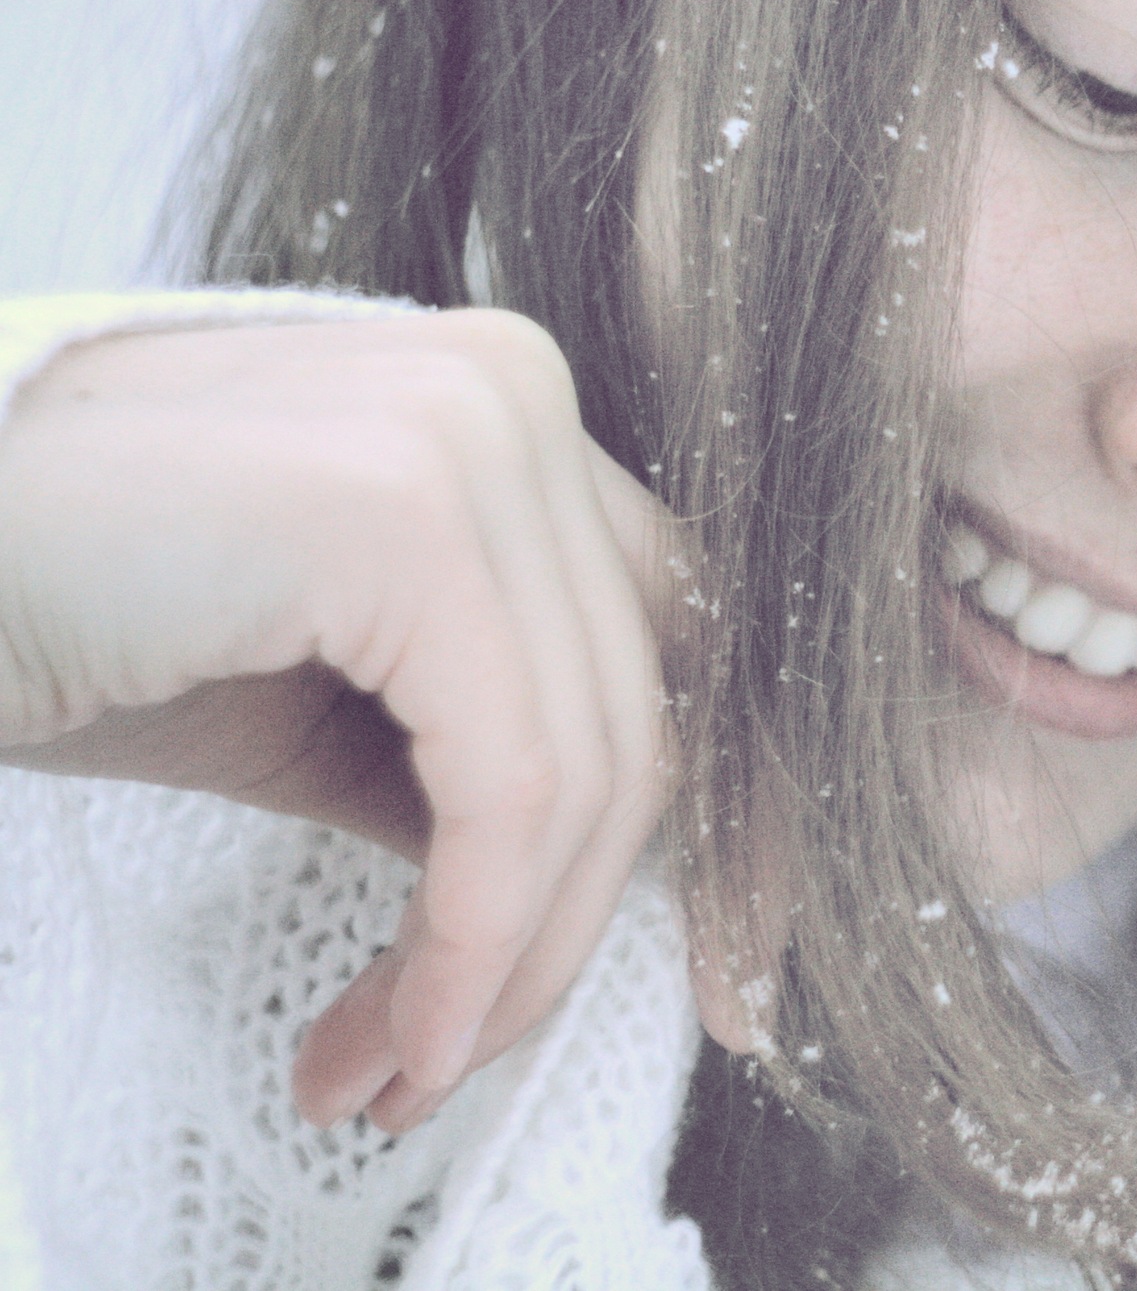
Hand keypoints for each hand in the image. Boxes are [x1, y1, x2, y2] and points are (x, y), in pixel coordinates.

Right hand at [0, 312, 678, 1134]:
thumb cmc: (82, 627)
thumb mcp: (332, 709)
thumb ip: (486, 762)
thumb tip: (599, 891)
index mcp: (512, 409)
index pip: (680, 634)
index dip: (728, 821)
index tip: (726, 975)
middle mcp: (516, 390)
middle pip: (640, 714)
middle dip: (566, 929)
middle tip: (453, 1064)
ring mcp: (469, 432)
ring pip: (589, 765)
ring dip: (501, 964)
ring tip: (393, 1070)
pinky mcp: (404, 510)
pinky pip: (508, 781)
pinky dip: (470, 939)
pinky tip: (406, 1034)